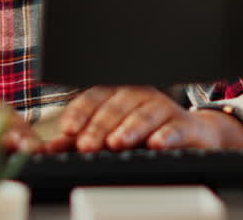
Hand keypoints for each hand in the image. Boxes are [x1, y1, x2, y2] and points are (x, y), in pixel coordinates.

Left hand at [44, 86, 242, 153]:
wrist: (192, 136)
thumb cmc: (145, 134)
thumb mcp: (112, 136)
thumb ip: (82, 140)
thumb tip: (50, 148)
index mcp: (117, 94)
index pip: (94, 97)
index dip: (80, 113)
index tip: (68, 130)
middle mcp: (139, 95)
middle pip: (116, 107)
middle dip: (99, 126)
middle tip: (87, 144)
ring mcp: (163, 107)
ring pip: (144, 114)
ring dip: (129, 128)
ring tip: (116, 143)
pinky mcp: (186, 124)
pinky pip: (175, 127)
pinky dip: (165, 135)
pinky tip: (156, 143)